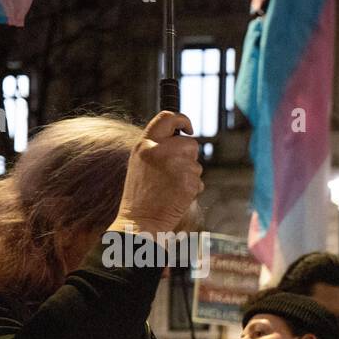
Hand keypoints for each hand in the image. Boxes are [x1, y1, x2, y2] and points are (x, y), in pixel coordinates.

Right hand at [109, 111, 202, 236]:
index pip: (167, 118)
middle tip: (175, 173)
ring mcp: (175, 166)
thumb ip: (156, 148)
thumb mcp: (140, 163)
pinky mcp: (188, 182)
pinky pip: (199, 182)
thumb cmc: (140, 195)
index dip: (183, 120)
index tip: (189, 129)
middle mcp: (160, 151)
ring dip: (190, 176)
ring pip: (196, 165)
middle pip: (190, 144)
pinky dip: (192, 190)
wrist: (140, 221)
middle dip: (188, 158)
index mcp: (145, 144)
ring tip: (170, 187)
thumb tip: (179, 137)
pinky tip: (176, 197)